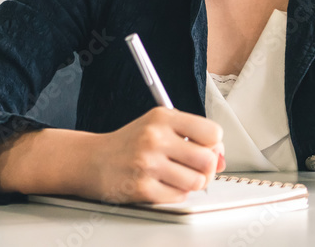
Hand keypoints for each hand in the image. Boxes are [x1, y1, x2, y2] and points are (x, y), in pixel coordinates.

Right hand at [85, 107, 224, 204]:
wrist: (94, 160)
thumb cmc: (130, 143)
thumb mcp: (158, 127)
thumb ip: (191, 137)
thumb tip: (221, 158)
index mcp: (162, 117)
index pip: (212, 132)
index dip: (213, 144)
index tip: (205, 147)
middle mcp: (155, 137)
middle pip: (208, 160)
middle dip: (205, 168)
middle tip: (193, 166)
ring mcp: (148, 164)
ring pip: (197, 182)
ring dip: (190, 182)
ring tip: (175, 175)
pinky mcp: (142, 188)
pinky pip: (179, 197)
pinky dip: (175, 193)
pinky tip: (161, 183)